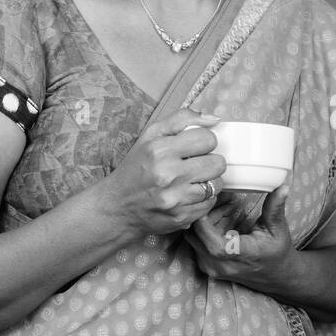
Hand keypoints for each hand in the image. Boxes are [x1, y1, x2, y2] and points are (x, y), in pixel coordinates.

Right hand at [95, 108, 225, 238]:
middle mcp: (168, 174)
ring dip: (208, 181)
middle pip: (217, 163)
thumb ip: (182, 119)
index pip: (208, 139)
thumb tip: (215, 119)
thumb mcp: (151, 136)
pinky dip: (203, 199)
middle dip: (210, 162)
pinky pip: (210, 203)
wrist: (118, 207)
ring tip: (191, 181)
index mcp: (160, 150)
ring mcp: (175, 198)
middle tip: (195, 165)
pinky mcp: (181, 217)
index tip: (197, 147)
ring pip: (216, 184)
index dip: (205, 141)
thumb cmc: (137, 168)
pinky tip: (187, 195)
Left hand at [182, 184, 296, 291]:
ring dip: (203, 219)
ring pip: (192, 237)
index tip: (215, 198)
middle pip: (196, 234)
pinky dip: (203, 229)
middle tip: (221, 199)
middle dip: (205, 212)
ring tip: (223, 209)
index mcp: (240, 254)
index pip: (211, 239)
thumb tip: (283, 187)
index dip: (206, 218)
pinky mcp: (205, 266)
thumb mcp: (278, 228)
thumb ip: (275, 207)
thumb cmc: (276, 250)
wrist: (274, 275)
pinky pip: (194, 243)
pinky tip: (220, 220)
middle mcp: (221, 265)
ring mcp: (211, 267)